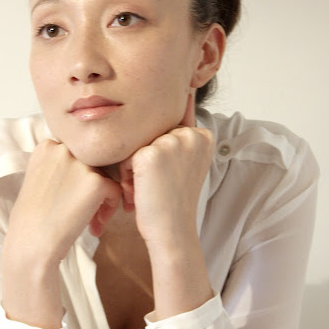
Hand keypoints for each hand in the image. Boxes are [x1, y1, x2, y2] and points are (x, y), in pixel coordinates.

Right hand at [6, 139, 121, 263]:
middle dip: (90, 188)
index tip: (71, 199)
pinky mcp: (96, 182)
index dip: (77, 179)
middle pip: (92, 164)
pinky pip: (115, 190)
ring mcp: (81, 164)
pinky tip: (96, 225)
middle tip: (83, 213)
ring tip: (91, 224)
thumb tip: (83, 171)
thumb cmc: (31, 219)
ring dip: (101, 200)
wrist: (30, 242)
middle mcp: (63, 149)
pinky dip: (110, 208)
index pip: (76, 156)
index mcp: (47, 147)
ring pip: (105, 177)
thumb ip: (59, 168)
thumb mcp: (38, 180)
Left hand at [118, 94, 214, 251]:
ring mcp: (171, 142)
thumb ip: (182, 135)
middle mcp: (190, 135)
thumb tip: (184, 97)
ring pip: (136, 144)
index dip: (162, 155)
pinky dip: (126, 176)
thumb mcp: (186, 165)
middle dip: (146, 160)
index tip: (171, 178)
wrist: (172, 232)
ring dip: (134, 168)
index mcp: (203, 135)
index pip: (168, 129)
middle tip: (158, 187)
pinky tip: (140, 192)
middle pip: (150, 134)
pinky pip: (124, 157)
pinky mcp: (150, 153)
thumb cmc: (175, 202)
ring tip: (148, 190)